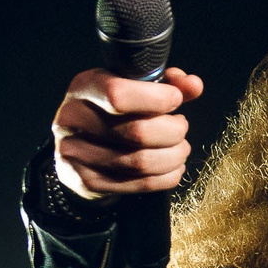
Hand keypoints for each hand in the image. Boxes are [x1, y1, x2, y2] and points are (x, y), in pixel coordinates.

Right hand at [51, 66, 204, 203]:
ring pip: (141, 162)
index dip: (156, 99)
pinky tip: (174, 166)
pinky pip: (141, 184)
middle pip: (137, 132)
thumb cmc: (114, 110)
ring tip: (181, 147)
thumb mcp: (133, 87)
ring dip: (174, 155)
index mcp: (84, 88)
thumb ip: (165, 83)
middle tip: (181, 126)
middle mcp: (73, 119)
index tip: (175, 100)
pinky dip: (168, 176)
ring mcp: (76, 153)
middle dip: (173, 131)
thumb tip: (194, 85)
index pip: (118, 95)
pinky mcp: (89, 181)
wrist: (80, 146)